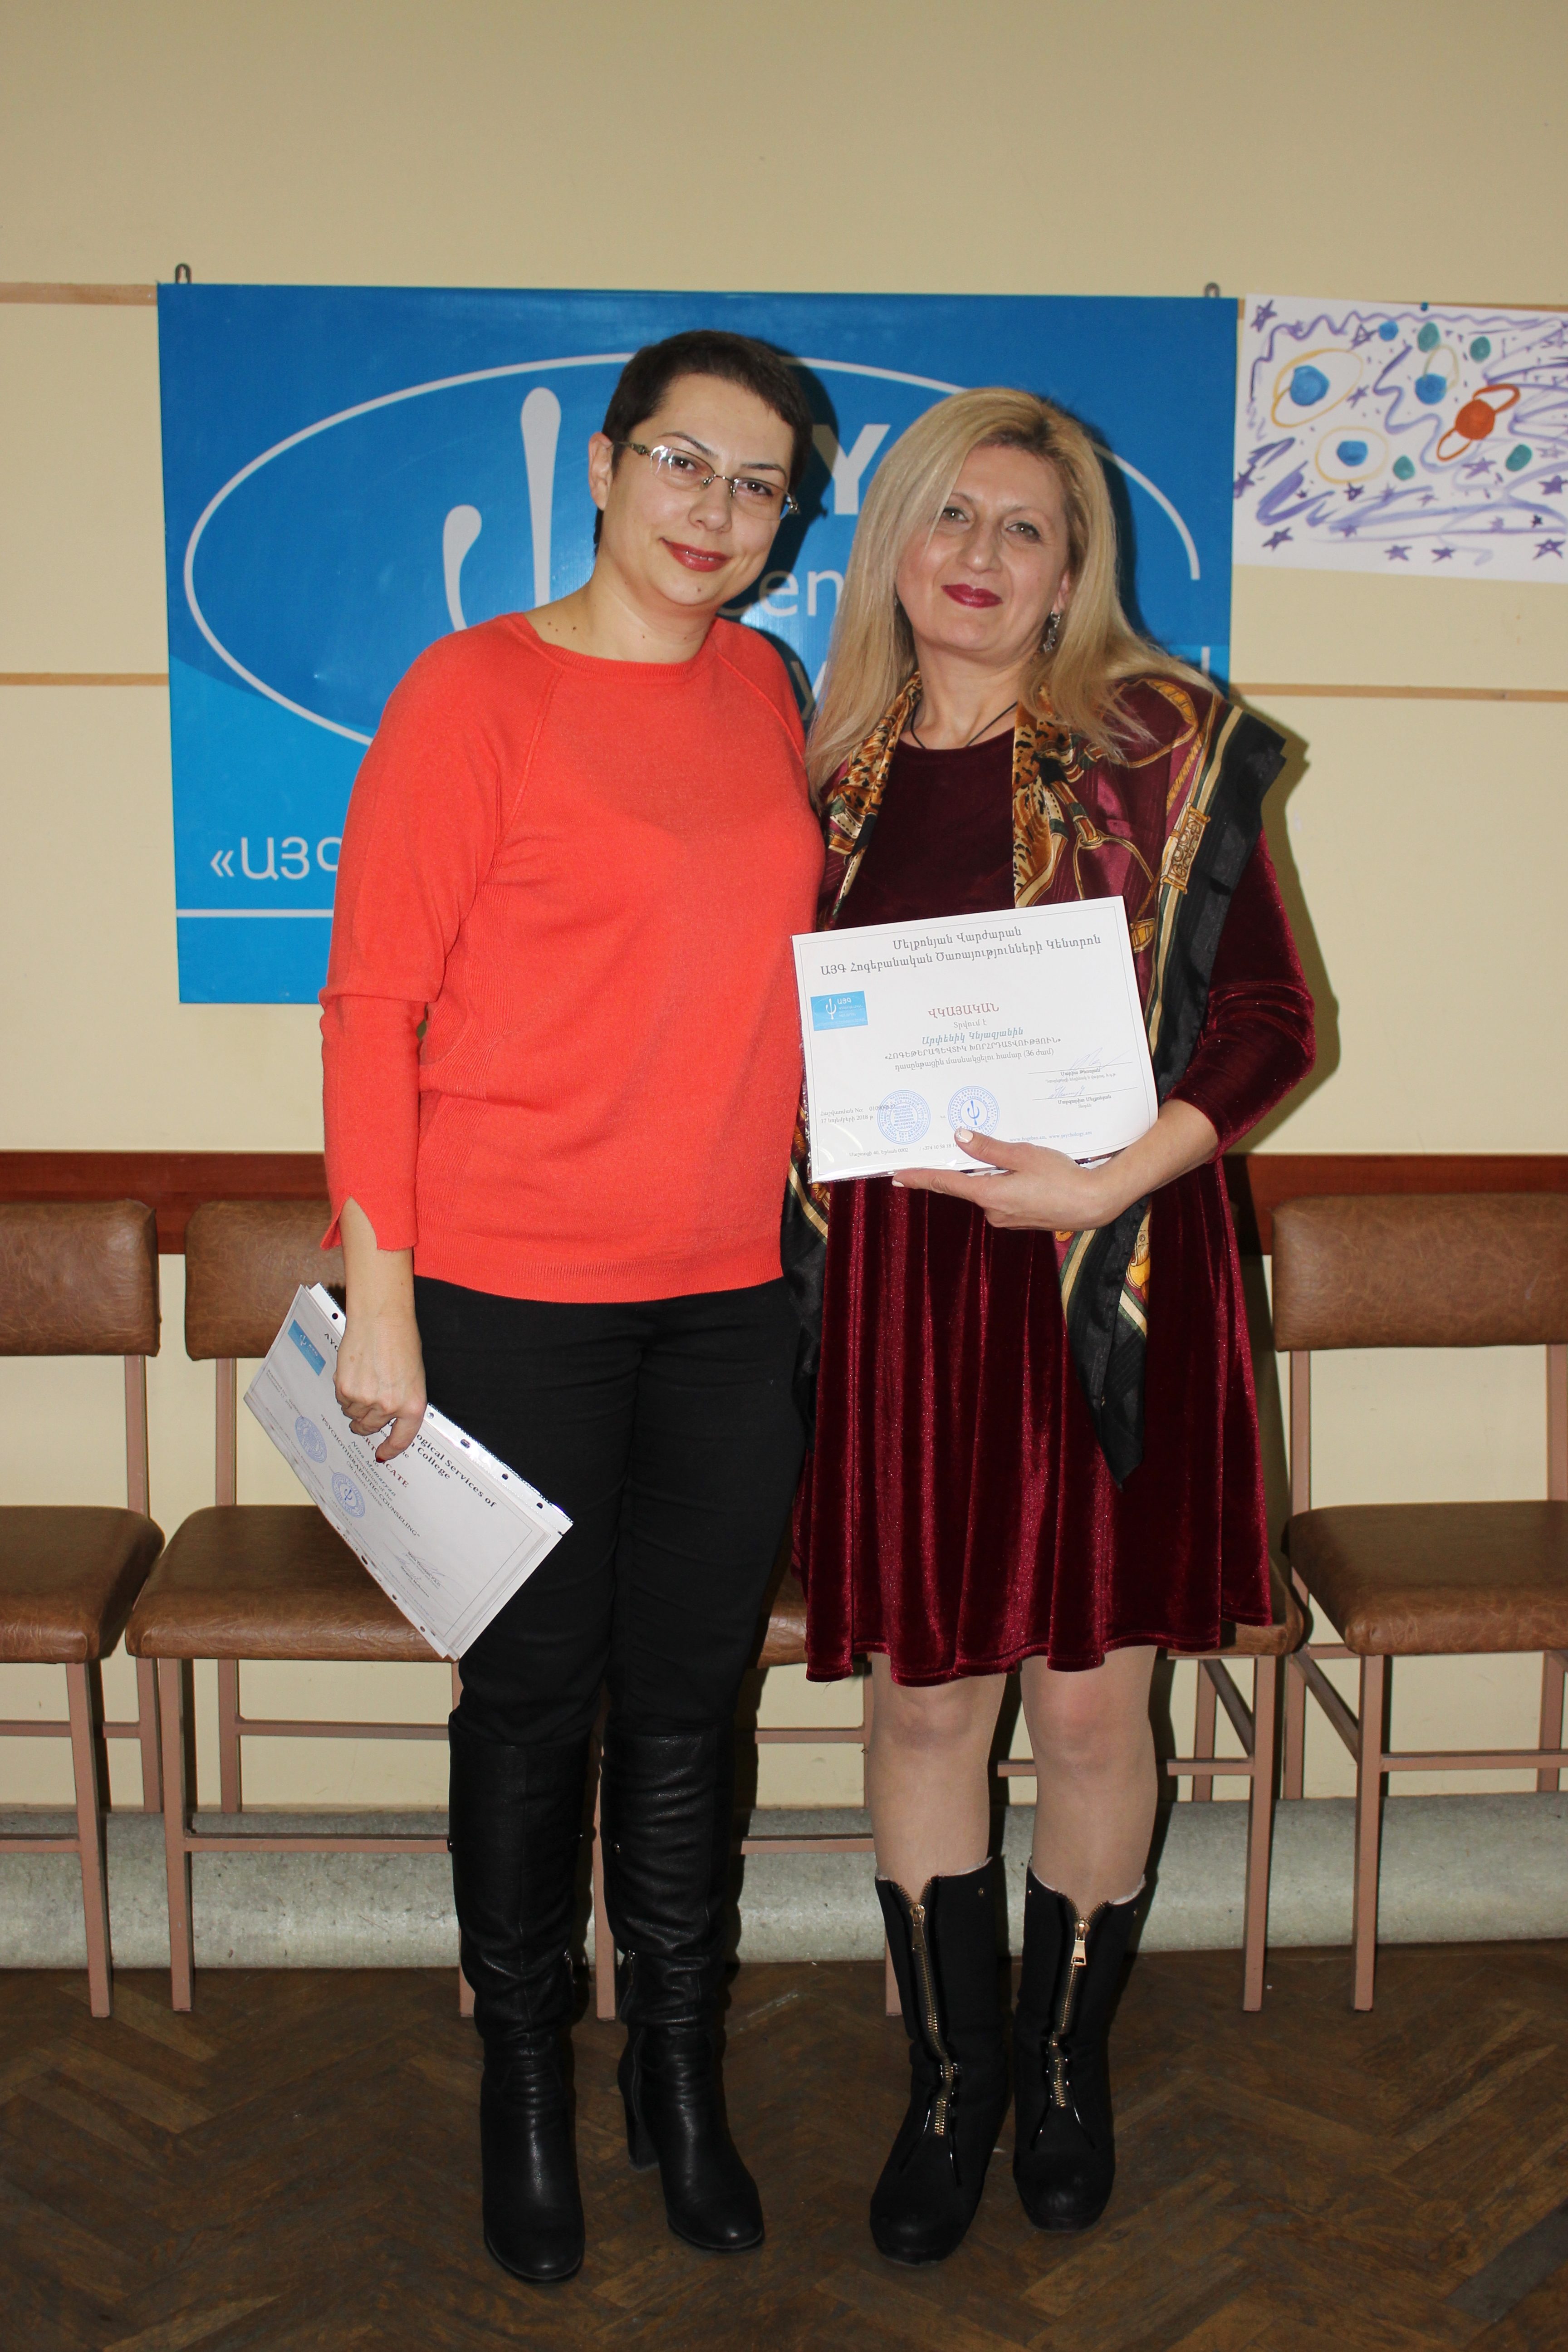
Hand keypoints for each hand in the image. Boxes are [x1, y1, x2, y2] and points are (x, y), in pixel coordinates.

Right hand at [334, 1197, 424, 1460]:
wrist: (381, 1319)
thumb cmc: (401, 1342)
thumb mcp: (413, 1376)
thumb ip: (402, 1399)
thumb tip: (388, 1419)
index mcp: (412, 1404)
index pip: (402, 1438)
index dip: (391, 1449)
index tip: (383, 1455)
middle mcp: (389, 1406)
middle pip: (371, 1428)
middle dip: (368, 1422)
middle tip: (368, 1406)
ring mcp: (365, 1399)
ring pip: (354, 1415)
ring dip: (356, 1404)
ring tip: (364, 1379)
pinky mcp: (345, 1389)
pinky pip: (342, 1401)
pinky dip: (345, 1393)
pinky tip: (354, 1373)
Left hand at [894, 1130, 1118, 1230]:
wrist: (1094, 1204)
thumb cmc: (1063, 1178)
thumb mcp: (1024, 1155)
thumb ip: (990, 1149)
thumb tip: (960, 1137)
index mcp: (990, 1195)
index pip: (946, 1184)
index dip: (920, 1177)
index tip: (898, 1174)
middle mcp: (993, 1211)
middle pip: (967, 1184)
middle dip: (965, 1165)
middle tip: (958, 1142)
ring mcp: (1006, 1217)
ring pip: (987, 1188)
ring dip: (991, 1172)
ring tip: (1010, 1155)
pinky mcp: (1020, 1218)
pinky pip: (1002, 1196)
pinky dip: (1004, 1182)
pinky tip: (1023, 1171)